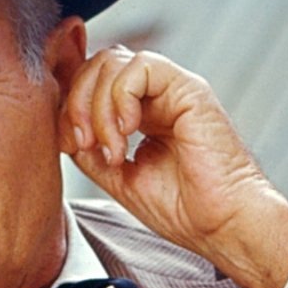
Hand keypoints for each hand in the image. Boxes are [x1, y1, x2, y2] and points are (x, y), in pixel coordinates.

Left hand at [60, 47, 287, 287]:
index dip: (69, 104)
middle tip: (83, 143)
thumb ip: (91, 150)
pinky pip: (140, 67)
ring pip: (112, 61)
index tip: (70, 144)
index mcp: (143, 113)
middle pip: (97, 65)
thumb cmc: (185, 210)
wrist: (223, 225)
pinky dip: (120, 98)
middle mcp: (158, 96)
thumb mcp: (120, 178)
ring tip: (111, 148)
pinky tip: (128, 132)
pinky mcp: (188, 89)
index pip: (92, 81)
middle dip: (76, 102)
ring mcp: (173, 89)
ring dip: (96, 106)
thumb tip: (64, 131)